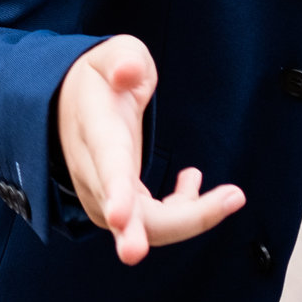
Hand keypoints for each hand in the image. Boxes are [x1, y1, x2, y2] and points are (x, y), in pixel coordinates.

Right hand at [53, 35, 245, 265]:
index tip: (121, 217)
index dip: (116, 193)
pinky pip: (154, 223)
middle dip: (142, 233)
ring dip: (190, 218)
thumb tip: (127, 72)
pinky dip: (185, 210)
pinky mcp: (119, 205)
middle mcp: (94, 170)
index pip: (105, 165)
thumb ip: (123, 59)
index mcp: (94, 130)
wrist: (69, 103)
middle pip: (122, 212)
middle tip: (154, 246)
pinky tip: (193, 179)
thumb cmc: (99, 79)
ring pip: (145, 226)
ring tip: (232, 195)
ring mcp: (104, 193)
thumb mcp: (110, 55)